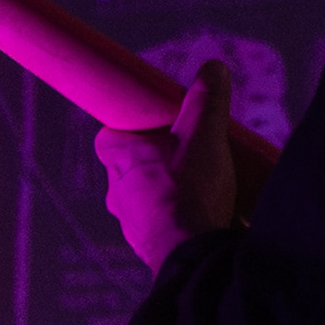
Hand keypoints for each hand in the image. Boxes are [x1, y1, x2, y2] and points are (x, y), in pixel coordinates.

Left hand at [96, 63, 254, 275]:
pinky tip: (202, 216)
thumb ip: (208, 100)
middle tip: (192, 154)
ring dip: (169, 190)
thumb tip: (213, 68)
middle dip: (160, 159)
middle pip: (133, 165)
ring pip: (145, 197)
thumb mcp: (205, 134)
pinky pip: (159, 224)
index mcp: (118, 156)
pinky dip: (177, 217)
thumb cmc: (190, 191)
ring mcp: (128, 222)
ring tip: (204, 187)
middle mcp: (114, 190)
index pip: (112, 133)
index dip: (136, 127)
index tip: (163, 126)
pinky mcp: (147, 246)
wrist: (193, 256)